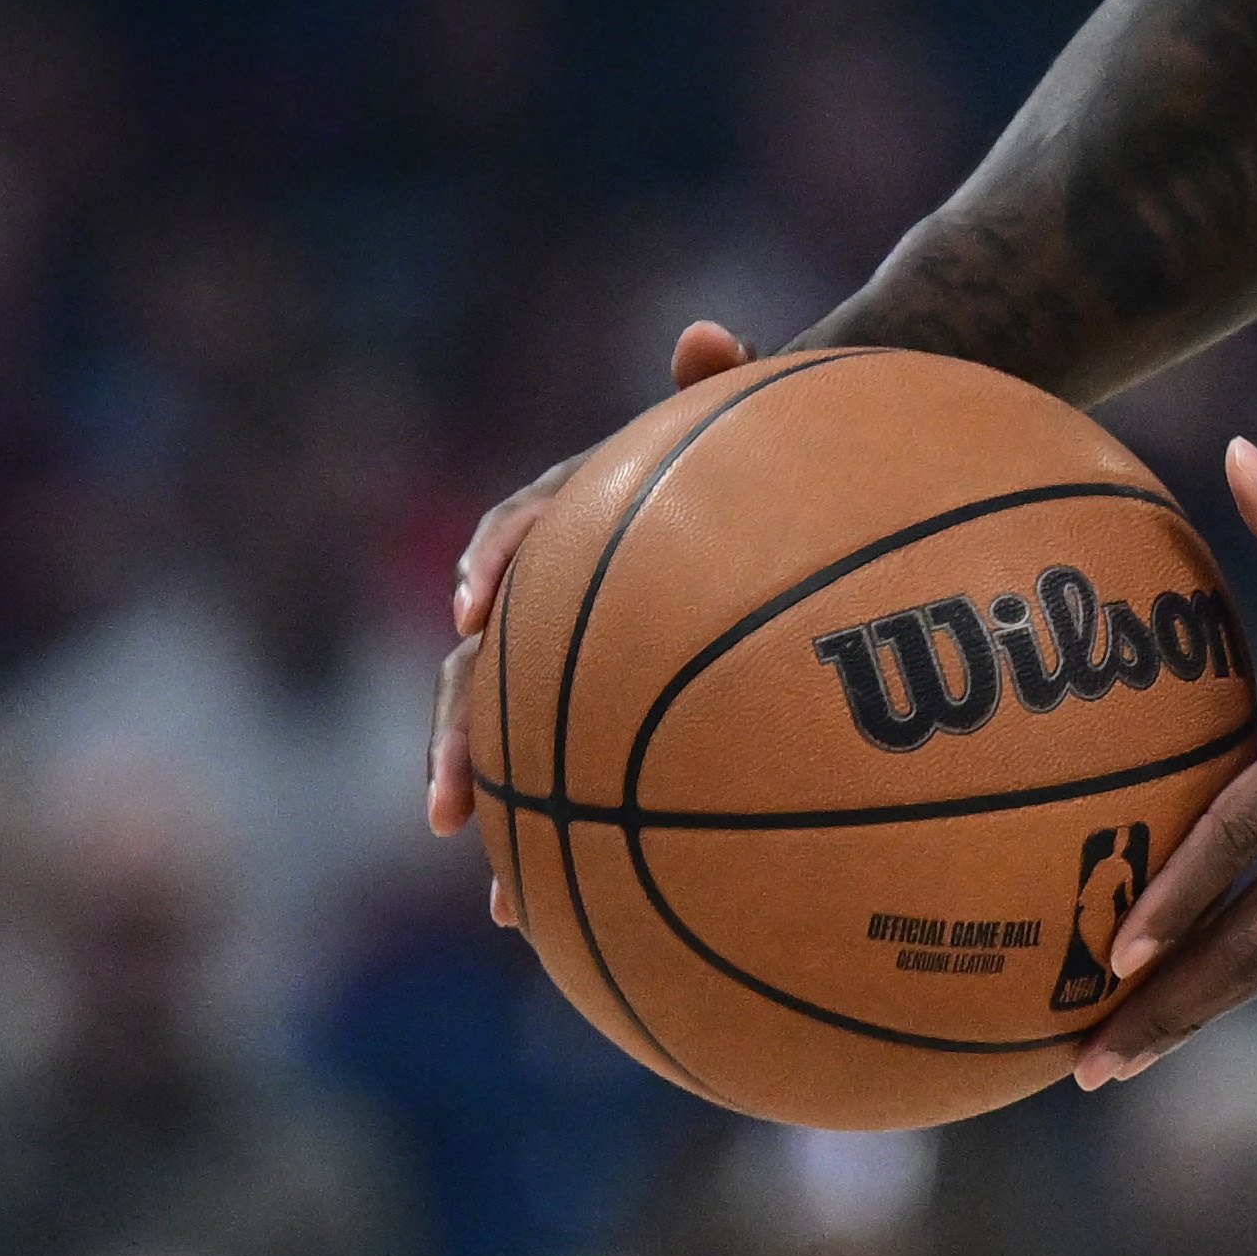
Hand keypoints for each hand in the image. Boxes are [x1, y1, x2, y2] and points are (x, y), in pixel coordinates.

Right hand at [424, 322, 750, 908]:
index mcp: (585, 521)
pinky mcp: (611, 719)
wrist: (803, 504)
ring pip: (517, 743)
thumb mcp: (761, 414)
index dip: (494, 560)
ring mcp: (579, 662)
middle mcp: (564, 595)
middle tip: (453, 804)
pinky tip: (553, 925)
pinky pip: (571, 787)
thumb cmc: (776, 460)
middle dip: (464, 737)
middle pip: (489, 665)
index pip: (521, 533)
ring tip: (504, 900)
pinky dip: (559, 852)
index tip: (478, 602)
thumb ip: (726, 383)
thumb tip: (702, 330)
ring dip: (505, 814)